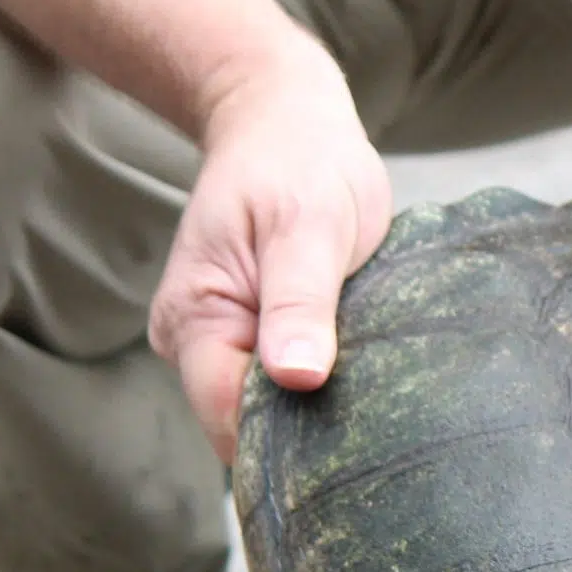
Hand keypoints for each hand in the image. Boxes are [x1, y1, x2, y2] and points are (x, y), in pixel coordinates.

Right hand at [148, 53, 393, 463]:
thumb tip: (296, 376)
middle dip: (303, 434)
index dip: (284, 444)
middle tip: (377, 422)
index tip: (350, 448)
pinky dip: (319, 390)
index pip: (227, 416)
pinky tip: (356, 377)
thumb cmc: (299, 163)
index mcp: (194, 316)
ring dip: (315, 411)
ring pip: (265, 412)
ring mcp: (220, 343)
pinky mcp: (249, 341)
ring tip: (370, 390)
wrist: (285, 123)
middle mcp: (193, 340)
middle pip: (243, 425)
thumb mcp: (309, 225)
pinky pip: (279, 389)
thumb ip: (300, 301)